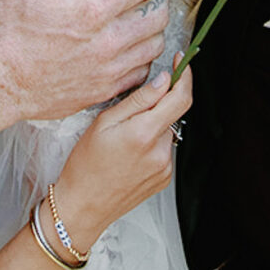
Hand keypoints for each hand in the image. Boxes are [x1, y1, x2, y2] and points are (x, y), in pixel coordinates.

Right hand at [0, 0, 168, 158]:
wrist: (0, 81)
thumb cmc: (11, 25)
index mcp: (93, 8)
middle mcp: (108, 41)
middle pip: (159, 13)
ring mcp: (110, 69)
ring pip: (155, 44)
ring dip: (153, 26)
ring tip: (141, 12)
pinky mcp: (107, 90)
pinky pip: (143, 71)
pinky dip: (142, 56)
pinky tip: (129, 43)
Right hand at [49, 65, 193, 253]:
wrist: (83, 205)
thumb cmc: (85, 164)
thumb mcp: (104, 122)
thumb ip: (138, 99)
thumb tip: (164, 81)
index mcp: (144, 133)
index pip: (181, 97)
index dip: (185, 76)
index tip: (182, 63)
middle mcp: (160, 152)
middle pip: (173, 114)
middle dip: (158, 105)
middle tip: (131, 113)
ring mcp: (164, 167)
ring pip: (167, 132)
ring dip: (153, 127)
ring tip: (125, 139)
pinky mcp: (164, 179)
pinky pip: (164, 150)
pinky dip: (152, 144)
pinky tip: (130, 154)